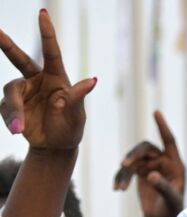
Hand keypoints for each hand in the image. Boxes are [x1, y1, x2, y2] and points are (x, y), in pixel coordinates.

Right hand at [0, 11, 95, 152]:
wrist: (55, 148)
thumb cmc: (70, 129)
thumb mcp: (77, 116)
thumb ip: (78, 98)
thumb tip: (92, 80)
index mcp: (56, 78)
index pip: (52, 52)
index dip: (47, 32)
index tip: (43, 13)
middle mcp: (36, 80)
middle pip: (18, 58)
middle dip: (5, 43)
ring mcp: (22, 91)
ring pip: (11, 93)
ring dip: (14, 110)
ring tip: (19, 128)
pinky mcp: (11, 104)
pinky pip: (6, 109)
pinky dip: (11, 120)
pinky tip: (18, 130)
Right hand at [113, 111, 185, 216]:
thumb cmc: (173, 210)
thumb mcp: (171, 200)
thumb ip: (163, 187)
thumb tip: (150, 175)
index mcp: (175, 164)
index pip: (169, 141)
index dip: (162, 126)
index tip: (156, 112)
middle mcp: (162, 162)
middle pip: (145, 148)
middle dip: (134, 154)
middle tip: (125, 164)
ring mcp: (149, 166)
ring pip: (132, 160)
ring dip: (124, 172)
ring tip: (121, 188)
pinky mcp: (139, 172)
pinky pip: (126, 170)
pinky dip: (121, 178)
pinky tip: (117, 189)